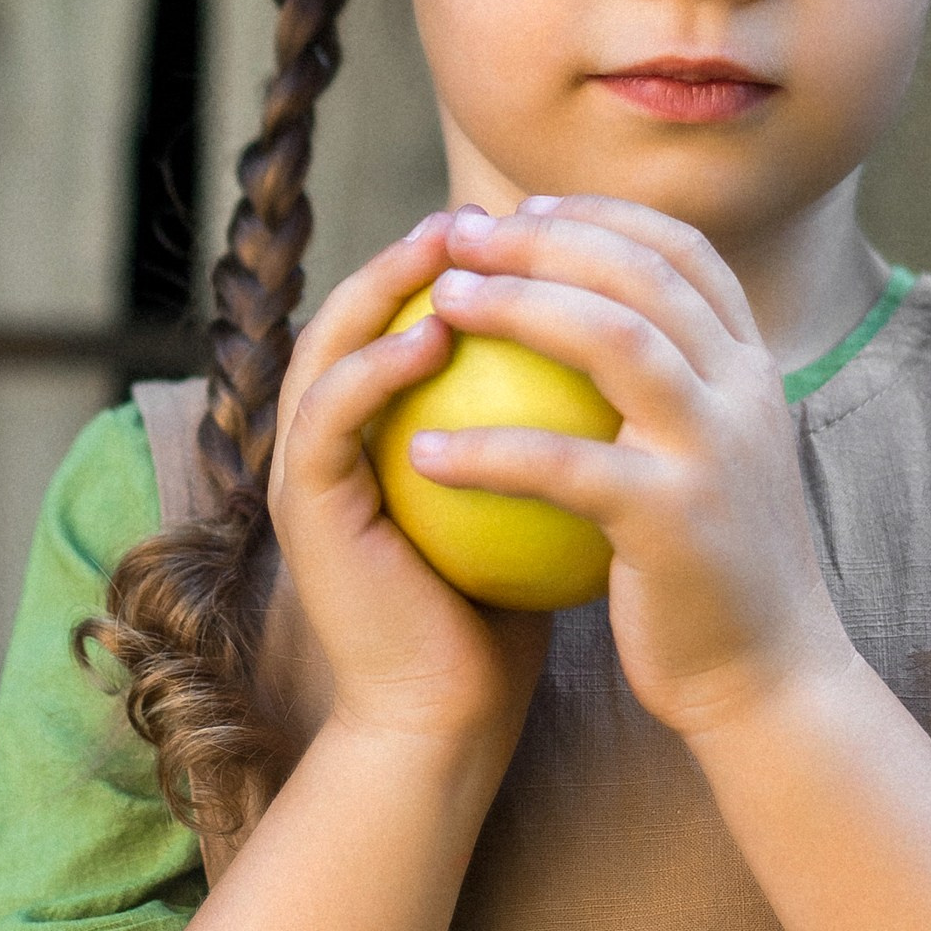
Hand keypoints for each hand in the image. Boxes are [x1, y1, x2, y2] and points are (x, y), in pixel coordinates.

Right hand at [269, 218, 549, 766]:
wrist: (452, 719)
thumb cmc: (508, 614)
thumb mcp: (533, 497)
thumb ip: (544, 424)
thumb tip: (626, 349)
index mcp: (379, 431)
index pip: (406, 316)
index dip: (458, 265)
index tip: (527, 226)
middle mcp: (333, 439)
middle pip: (358, 309)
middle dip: (413, 251)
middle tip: (477, 210)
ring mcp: (308, 471)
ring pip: (328, 342)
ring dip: (383, 285)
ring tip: (448, 245)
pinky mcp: (303, 506)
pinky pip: (330, 413)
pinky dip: (374, 365)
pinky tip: (430, 333)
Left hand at [408, 197, 854, 742]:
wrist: (770, 681)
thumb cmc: (713, 574)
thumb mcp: (711, 461)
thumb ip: (671, 392)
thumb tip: (586, 326)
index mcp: (753, 369)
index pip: (682, 253)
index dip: (602, 214)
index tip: (526, 207)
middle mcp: (745, 393)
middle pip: (641, 274)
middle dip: (545, 237)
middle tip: (460, 235)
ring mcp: (717, 451)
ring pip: (615, 340)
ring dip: (518, 306)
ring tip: (440, 303)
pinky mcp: (674, 520)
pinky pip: (565, 465)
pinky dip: (489, 450)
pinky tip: (421, 453)